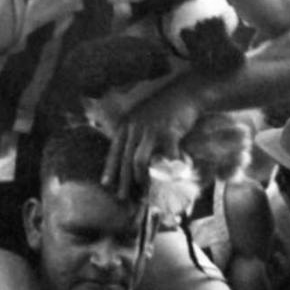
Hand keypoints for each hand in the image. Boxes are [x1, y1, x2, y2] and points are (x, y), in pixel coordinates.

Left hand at [102, 79, 202, 198]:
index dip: (109, 168)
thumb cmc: (164, 106)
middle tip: (122, 197)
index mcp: (126, 124)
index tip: (105, 184)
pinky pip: (166, 156)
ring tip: (143, 190)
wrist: (183, 91)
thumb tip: (129, 152)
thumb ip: (134, 131)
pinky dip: (168, 169)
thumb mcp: (141, 115)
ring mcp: (151, 129)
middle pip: (125, 159)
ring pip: (139, 160)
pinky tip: (170, 179)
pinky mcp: (169, 131)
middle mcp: (135, 127)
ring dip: (140, 178)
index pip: (114, 150)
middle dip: (123, 181)